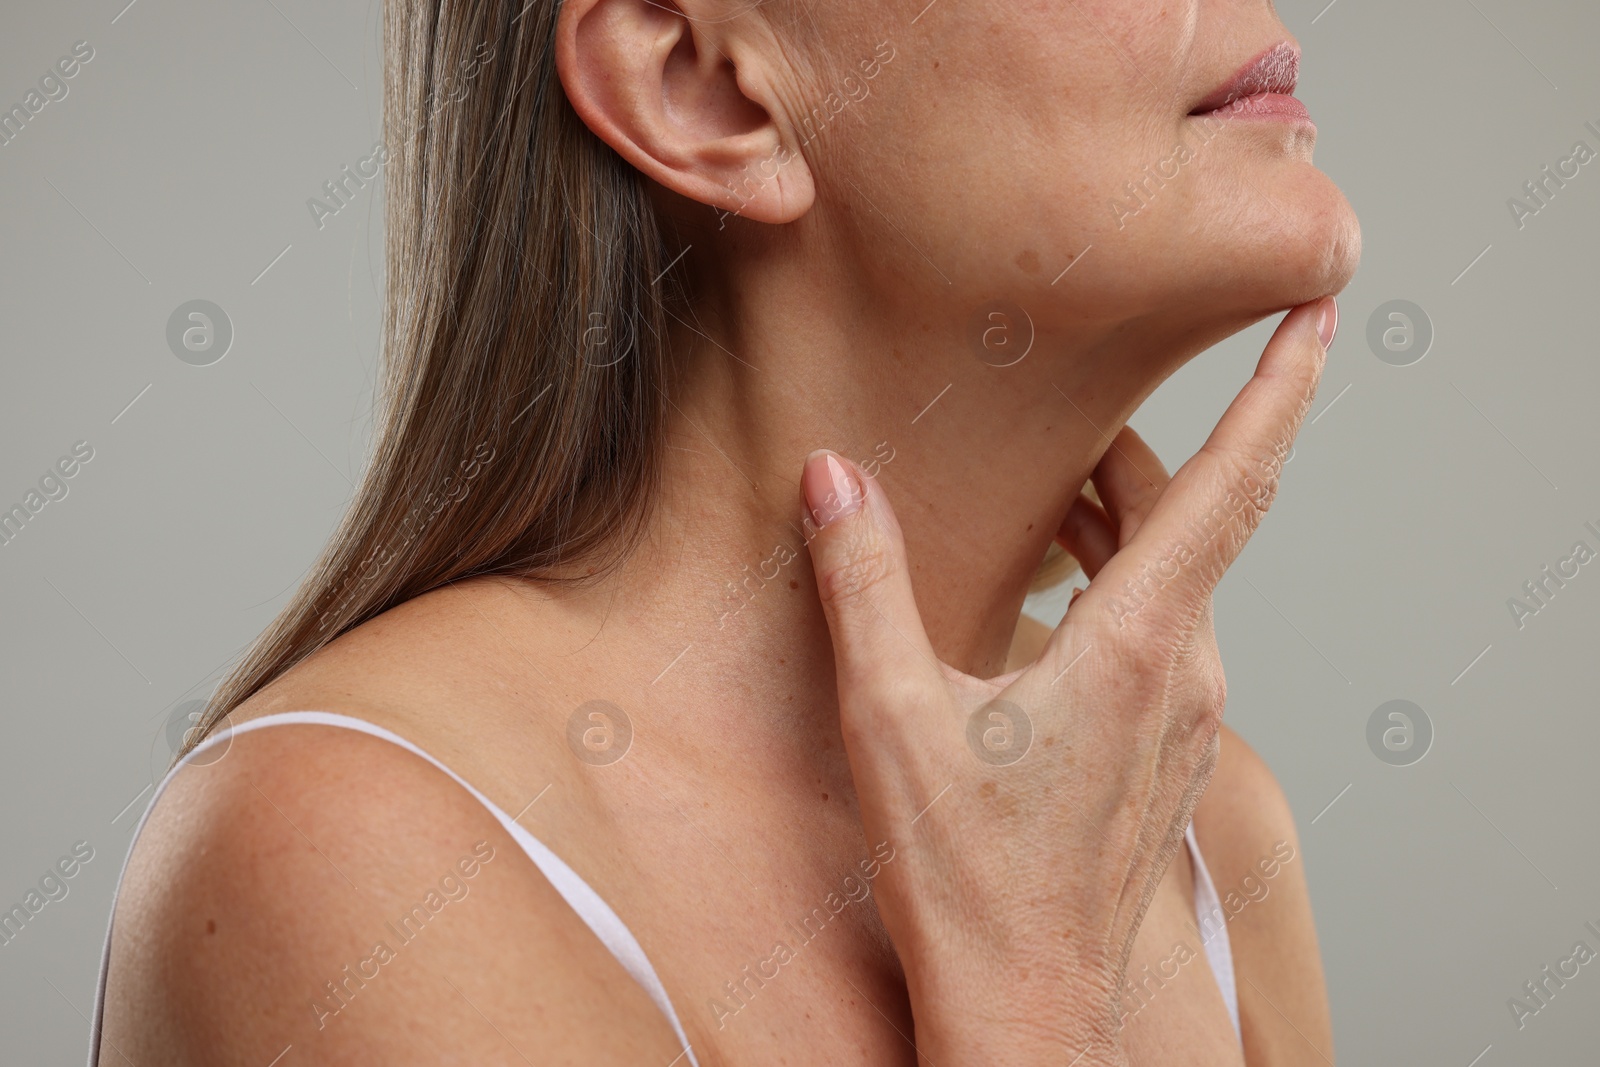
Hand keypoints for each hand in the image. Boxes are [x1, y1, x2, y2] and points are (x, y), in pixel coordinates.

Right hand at [800, 297, 1334, 1064]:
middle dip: (1141, 450)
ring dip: (1125, 522)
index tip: (1318, 310)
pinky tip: (1054, 597)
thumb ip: (863, 584)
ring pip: (1179, 578)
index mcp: (1141, 647)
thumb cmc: (967, 882)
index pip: (1232, 485)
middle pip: (1191, 519)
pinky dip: (1124, 584)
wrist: (1025, 1010)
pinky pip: (1166, 633)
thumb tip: (834, 477)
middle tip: (1076, 402)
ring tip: (1053, 492)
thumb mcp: (893, 719)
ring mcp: (1187, 720)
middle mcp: (1188, 674)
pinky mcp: (1166, 754)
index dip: (1280, 389)